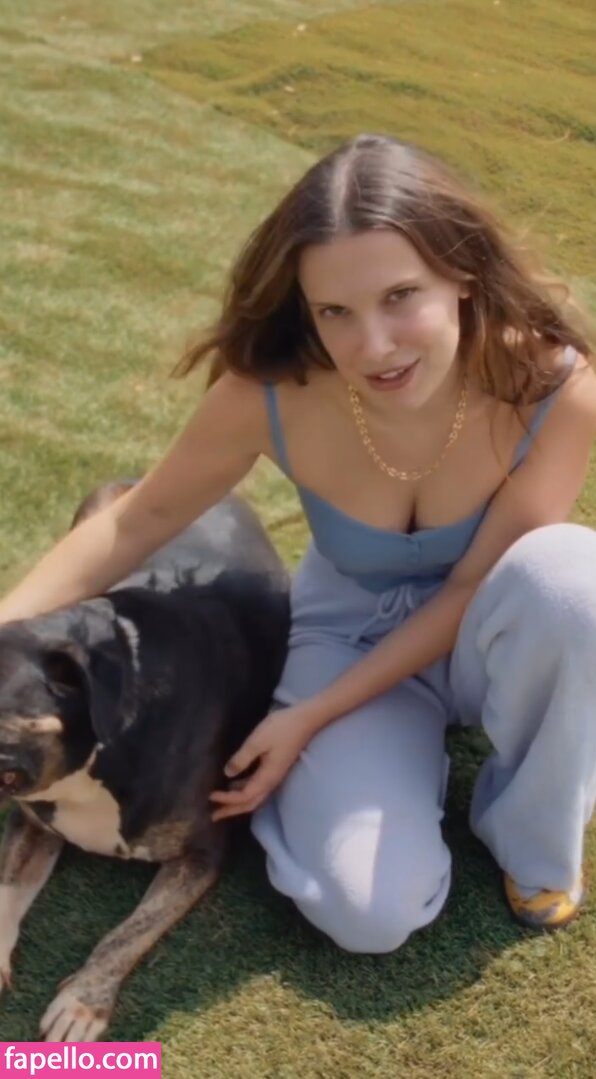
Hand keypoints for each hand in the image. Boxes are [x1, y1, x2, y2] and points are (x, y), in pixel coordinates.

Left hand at [209, 705, 314, 821]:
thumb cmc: (281, 728)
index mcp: (267, 777)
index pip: (244, 796)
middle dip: (231, 810)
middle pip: (250, 803)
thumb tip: (227, 774)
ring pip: (254, 797)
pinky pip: (257, 787)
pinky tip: (235, 784)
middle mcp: (272, 782)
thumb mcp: (257, 741)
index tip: (210, 796)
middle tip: (213, 816)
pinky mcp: (275, 769)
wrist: (305, 721)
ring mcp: (275, 776)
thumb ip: (242, 759)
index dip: (226, 798)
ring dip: (237, 802)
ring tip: (221, 803)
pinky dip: (244, 790)